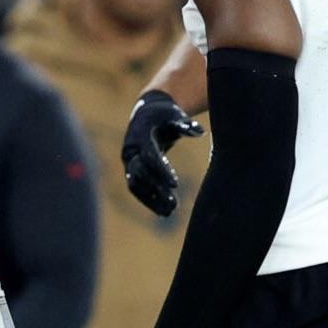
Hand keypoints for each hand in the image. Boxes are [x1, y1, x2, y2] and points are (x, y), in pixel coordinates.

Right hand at [121, 90, 203, 216]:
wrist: (146, 115)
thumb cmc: (165, 116)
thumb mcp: (175, 117)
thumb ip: (186, 125)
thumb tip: (199, 131)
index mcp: (140, 136)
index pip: (149, 156)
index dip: (161, 170)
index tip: (175, 184)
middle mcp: (131, 150)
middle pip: (141, 173)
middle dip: (157, 189)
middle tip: (174, 203)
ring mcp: (129, 161)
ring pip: (136, 184)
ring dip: (151, 198)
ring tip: (170, 211)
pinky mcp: (131, 170)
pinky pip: (136, 187)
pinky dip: (148, 199)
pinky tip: (163, 211)